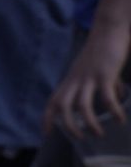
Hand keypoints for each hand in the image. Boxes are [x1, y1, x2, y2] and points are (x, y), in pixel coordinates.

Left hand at [47, 22, 130, 137]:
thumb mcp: (100, 70)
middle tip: (79, 138)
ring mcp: (89, 77)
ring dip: (89, 123)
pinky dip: (113, 111)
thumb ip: (108, 84)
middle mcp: (76, 80)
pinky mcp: (104, 74)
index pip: (52, 101)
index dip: (47, 118)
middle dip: (68, 125)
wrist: (109, 28)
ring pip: (82, 105)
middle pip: (62, 106)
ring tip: (99, 134)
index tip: (46, 134)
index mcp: (71, 80)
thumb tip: (119, 96)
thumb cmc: (104, 50)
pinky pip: (107, 98)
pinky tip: (120, 119)